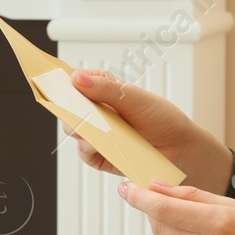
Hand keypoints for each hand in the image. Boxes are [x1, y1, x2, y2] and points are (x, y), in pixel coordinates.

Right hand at [60, 69, 231, 195]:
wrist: (182, 150)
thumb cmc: (163, 119)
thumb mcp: (136, 99)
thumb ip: (107, 89)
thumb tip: (78, 78)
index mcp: (105, 88)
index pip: (76, 79)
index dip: (63, 79)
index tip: (52, 79)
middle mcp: (98, 110)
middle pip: (68, 106)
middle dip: (67, 106)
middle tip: (72, 106)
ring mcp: (98, 133)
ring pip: (73, 129)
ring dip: (80, 128)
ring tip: (94, 127)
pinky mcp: (101, 156)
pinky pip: (85, 153)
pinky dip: (89, 149)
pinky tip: (101, 145)